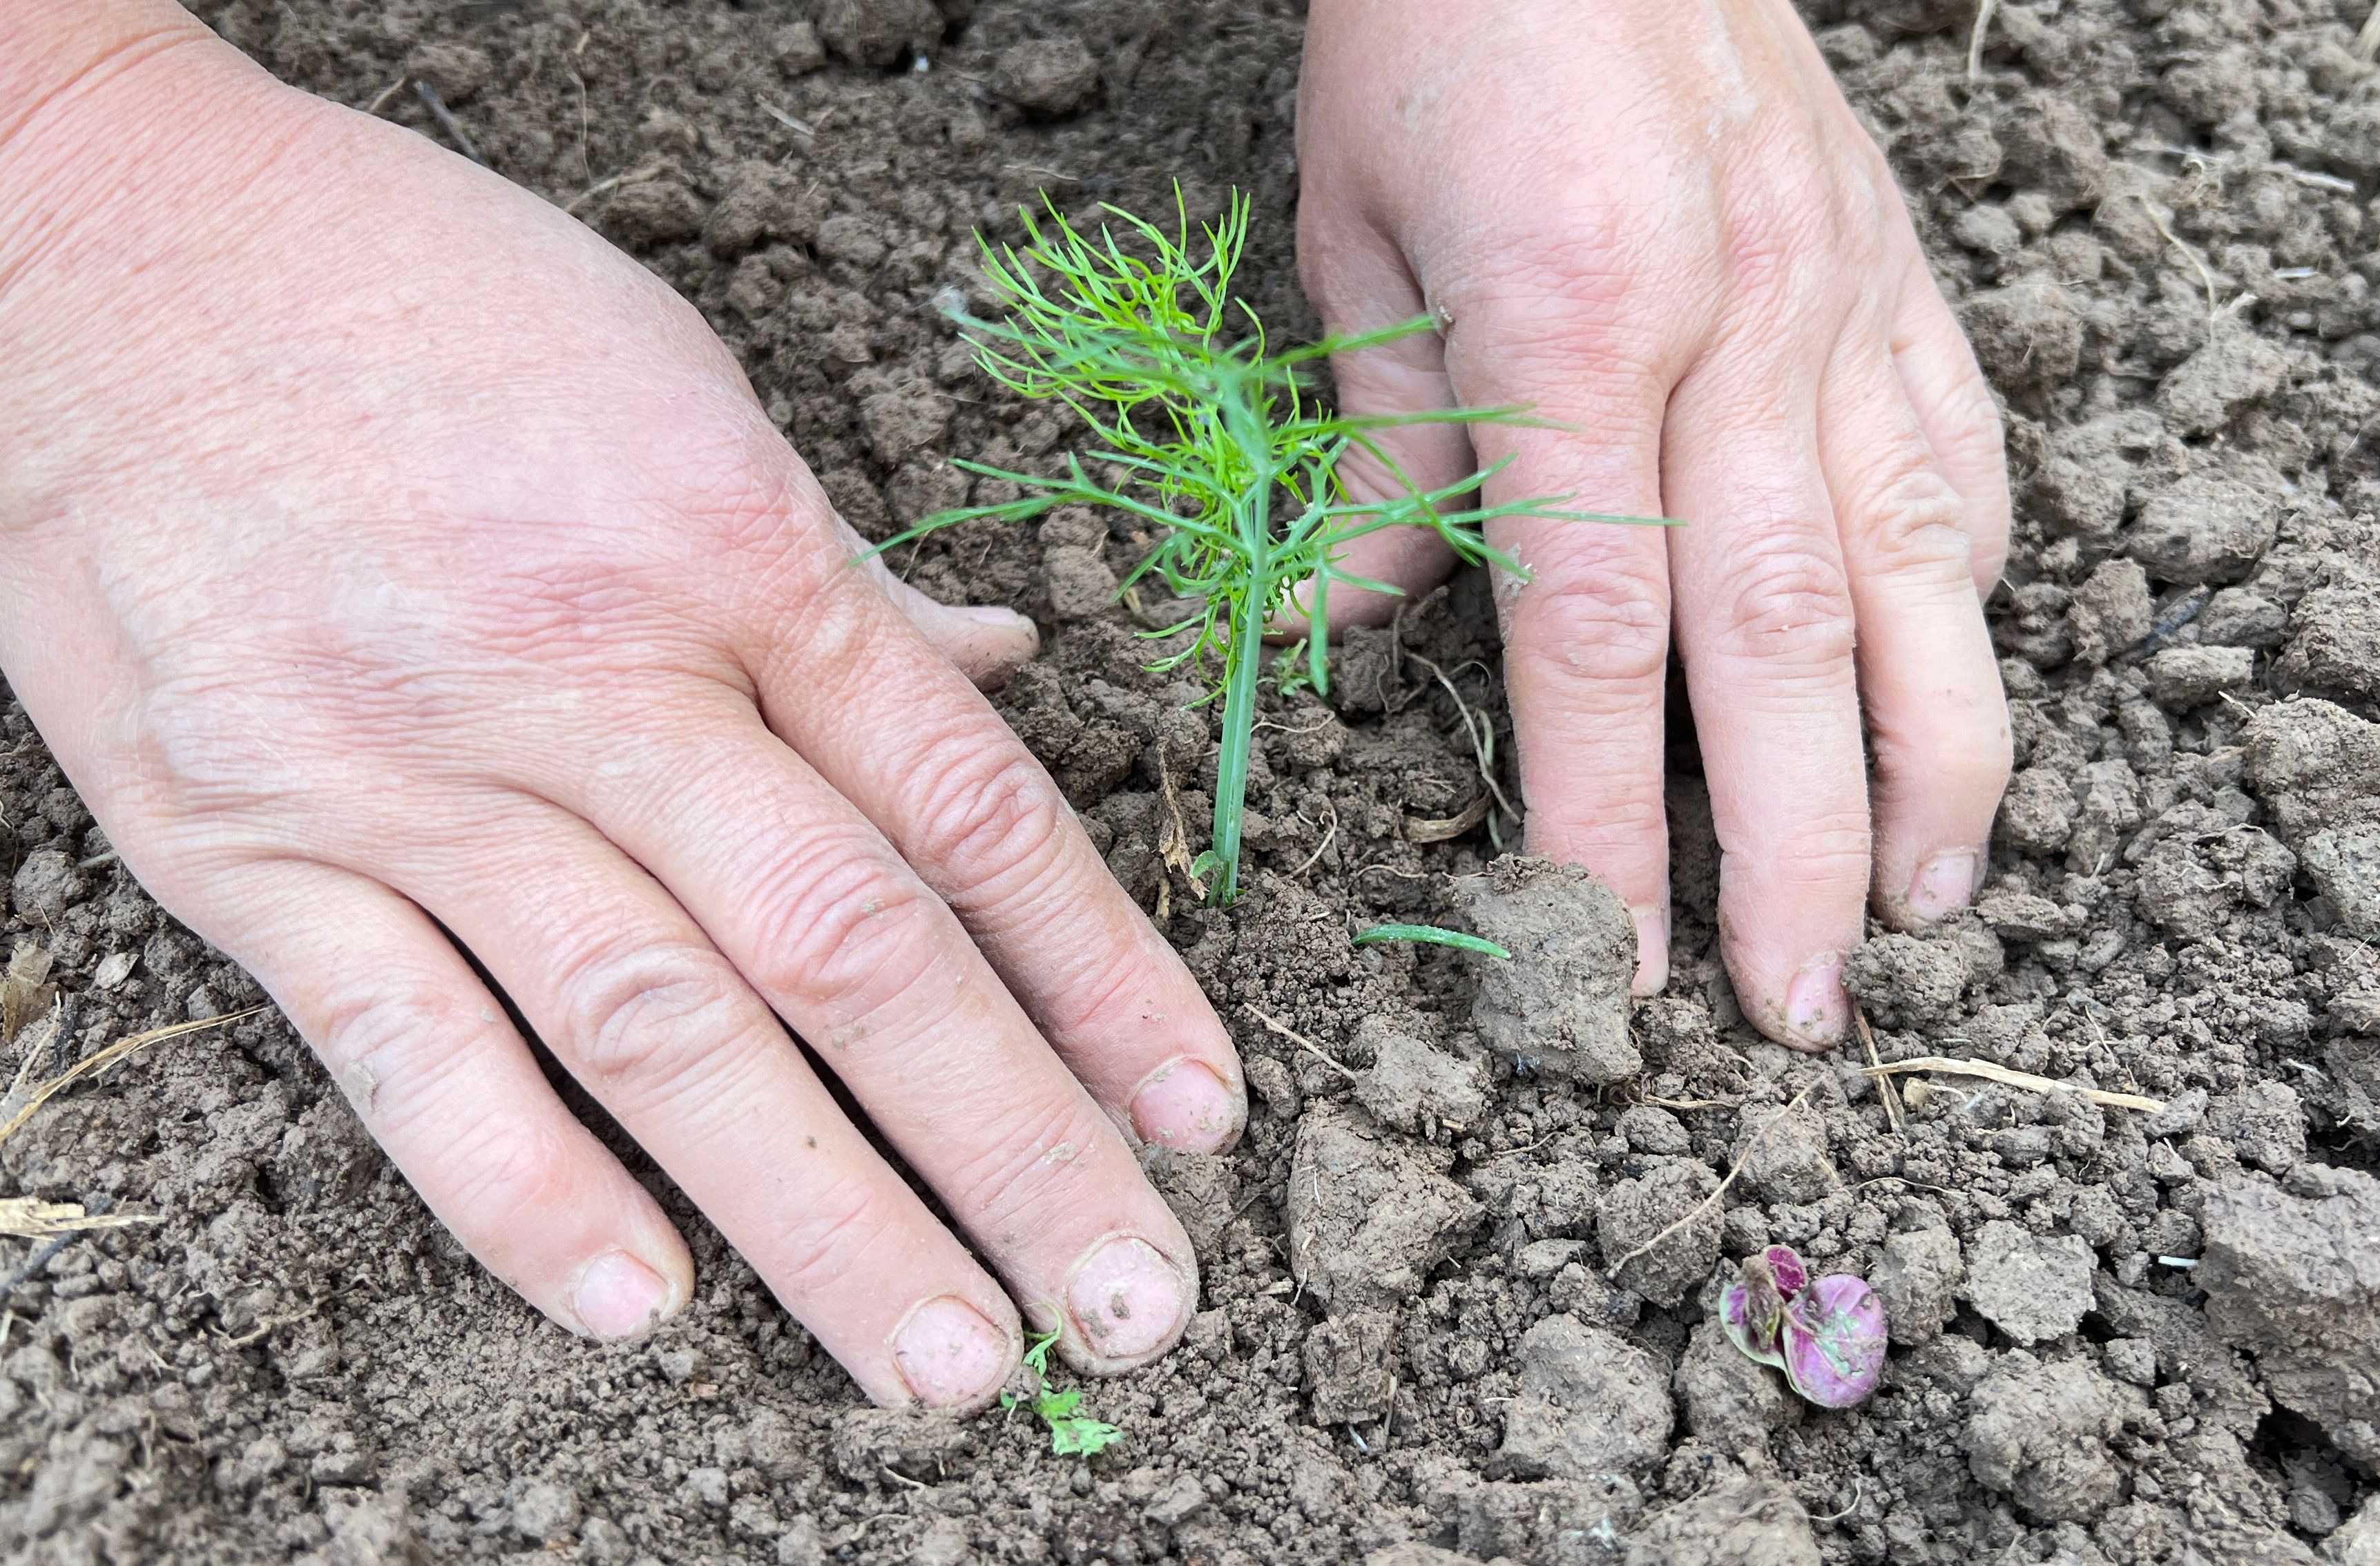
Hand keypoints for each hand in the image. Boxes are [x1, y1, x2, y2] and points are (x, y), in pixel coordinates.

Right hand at [0, 4, 1240, 1403]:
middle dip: (1009, 1147)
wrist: (108, 253)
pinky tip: (645, 1308)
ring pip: (657, 1035)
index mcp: (732, 552)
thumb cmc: (425, 307)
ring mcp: (415, 774)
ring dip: (822, 1219)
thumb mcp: (682, 391)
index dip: (1103, 976)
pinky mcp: (248, 848)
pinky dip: (522, 1193)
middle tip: (1128, 1310)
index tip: (1200, 1111)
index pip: (965, 807)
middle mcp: (592, 676)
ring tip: (948, 1362)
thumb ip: (837, 575)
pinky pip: (403, 1050)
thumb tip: (997, 673)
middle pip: (846, 951)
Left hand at [1296, 0, 2012, 1044]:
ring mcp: (1844, 300)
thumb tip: (1355, 632)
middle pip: (1787, 641)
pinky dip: (1967, 595)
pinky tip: (1956, 697)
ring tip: (1926, 907)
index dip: (1617, 823)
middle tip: (1803, 1013)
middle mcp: (1739, 327)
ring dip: (1937, 760)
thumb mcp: (1355, 236)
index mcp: (1575, 327)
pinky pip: (1961, 456)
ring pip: (1923, 571)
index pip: (1602, 634)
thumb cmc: (1438, 28)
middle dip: (1801, 850)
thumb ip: (1384, 452)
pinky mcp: (1900, 270)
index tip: (1619, 964)